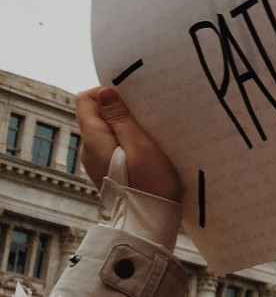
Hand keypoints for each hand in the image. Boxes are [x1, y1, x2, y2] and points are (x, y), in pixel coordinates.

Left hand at [76, 87, 182, 201]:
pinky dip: (128, 140)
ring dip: (126, 125)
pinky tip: (146, 149)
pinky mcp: (108, 170)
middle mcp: (89, 149)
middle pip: (96, 114)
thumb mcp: (139, 144)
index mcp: (93, 140)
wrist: (151, 222)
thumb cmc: (149, 183)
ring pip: (106, 130)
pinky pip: (113, 145)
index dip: (107, 93)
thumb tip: (104, 92)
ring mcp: (97, 161)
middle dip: (119, 109)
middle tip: (146, 116)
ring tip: (150, 133)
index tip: (132, 99)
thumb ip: (120, 118)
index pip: (85, 100)